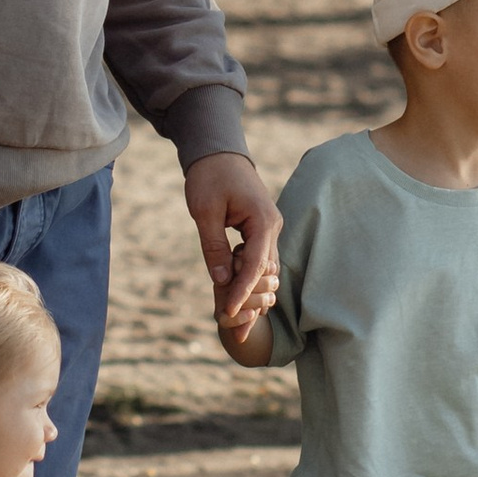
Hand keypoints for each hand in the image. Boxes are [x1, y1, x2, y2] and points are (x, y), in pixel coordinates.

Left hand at [185, 151, 279, 334]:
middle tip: (230, 325)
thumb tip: (220, 281)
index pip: (256, 266)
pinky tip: (235, 298)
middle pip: (266, 274)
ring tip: (233, 320)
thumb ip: (214, 247)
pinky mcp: (262, 232)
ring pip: (266, 271)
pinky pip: (260, 262)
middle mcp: (273, 228)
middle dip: (249, 299)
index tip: (226, 314)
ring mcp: (270, 230)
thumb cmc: (210, 177)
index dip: (241, 292)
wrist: (218, 151)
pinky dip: (249, 280)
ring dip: (251, 293)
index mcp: (263, 221)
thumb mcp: (204, 212)